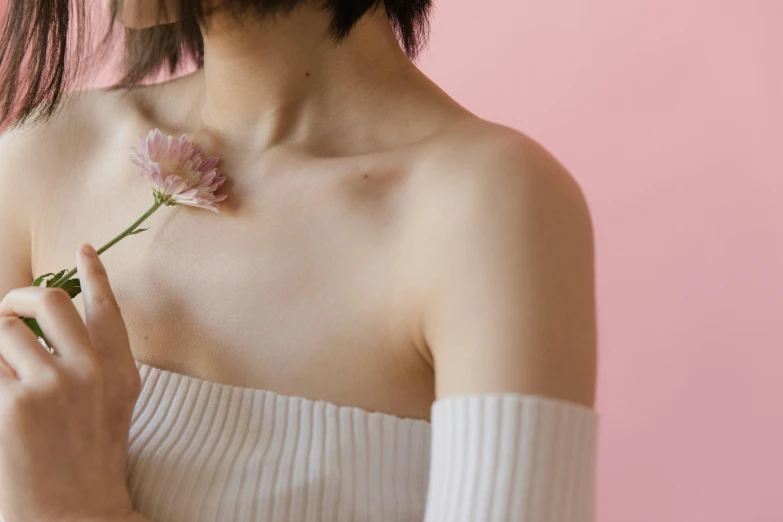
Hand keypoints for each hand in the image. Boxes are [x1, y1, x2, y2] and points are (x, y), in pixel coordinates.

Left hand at [0, 244, 141, 521]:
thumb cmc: (86, 463)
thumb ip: (94, 364)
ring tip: (4, 383)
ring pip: (4, 330)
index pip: (106, 308)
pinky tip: (3, 407)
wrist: (73, 515)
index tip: (84, 249)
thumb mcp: (110, 409)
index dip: (95, 274)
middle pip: (49, 299)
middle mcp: (90, 371)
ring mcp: (52, 385)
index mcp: (118, 372)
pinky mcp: (12, 405)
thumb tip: (49, 328)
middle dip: (17, 298)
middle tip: (6, 314)